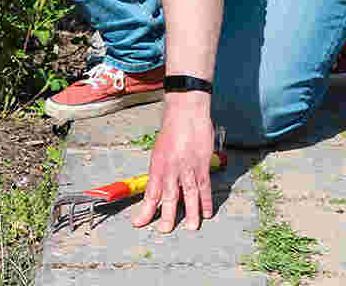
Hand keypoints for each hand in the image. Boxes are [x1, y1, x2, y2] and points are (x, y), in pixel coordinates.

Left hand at [130, 96, 214, 231]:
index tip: (138, 223)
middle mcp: (171, 170)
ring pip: (188, 196)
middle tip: (164, 231)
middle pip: (168, 198)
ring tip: (191, 228)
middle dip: (165, 217)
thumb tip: (160, 186)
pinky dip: (206, 201)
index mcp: (157, 166)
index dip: (144, 211)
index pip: (149, 193)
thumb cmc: (172, 130)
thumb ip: (161, 169)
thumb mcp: (159, 150)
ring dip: (190, 214)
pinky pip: (205, 187)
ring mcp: (187, 168)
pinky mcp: (202, 166)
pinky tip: (207, 212)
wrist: (186, 113)